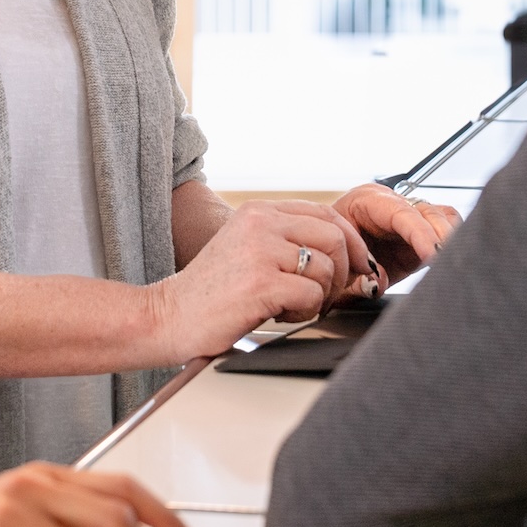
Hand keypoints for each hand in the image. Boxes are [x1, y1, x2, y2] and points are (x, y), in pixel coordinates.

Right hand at [148, 199, 376, 359]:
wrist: (167, 316)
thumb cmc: (212, 292)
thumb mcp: (247, 248)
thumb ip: (287, 240)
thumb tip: (347, 252)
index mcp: (258, 210)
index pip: (326, 214)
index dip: (352, 242)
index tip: (359, 266)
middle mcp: (260, 223)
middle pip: (335, 237)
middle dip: (344, 271)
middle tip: (329, 294)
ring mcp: (260, 252)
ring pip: (326, 269)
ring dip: (318, 296)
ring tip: (289, 305)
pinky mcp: (261, 284)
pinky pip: (312, 295)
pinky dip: (304, 311)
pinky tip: (279, 314)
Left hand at [330, 183, 461, 282]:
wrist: (325, 257)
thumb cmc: (327, 255)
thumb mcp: (336, 269)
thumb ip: (355, 281)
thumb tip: (378, 284)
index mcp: (366, 201)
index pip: (402, 213)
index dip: (421, 234)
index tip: (433, 254)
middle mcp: (391, 204)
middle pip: (429, 212)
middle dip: (442, 238)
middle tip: (448, 264)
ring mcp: (408, 218)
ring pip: (444, 218)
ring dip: (451, 242)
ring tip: (452, 266)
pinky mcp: (421, 235)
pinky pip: (447, 231)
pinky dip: (453, 246)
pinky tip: (451, 264)